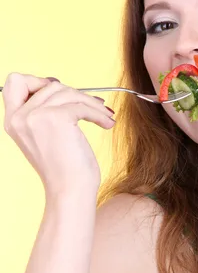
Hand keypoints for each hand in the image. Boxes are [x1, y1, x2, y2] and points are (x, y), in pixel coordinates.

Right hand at [2, 73, 115, 197]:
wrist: (70, 191)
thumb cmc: (64, 169)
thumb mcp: (44, 137)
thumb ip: (43, 112)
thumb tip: (60, 85)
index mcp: (13, 121)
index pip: (15, 81)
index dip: (38, 81)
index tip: (61, 96)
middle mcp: (19, 117)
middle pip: (49, 84)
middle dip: (76, 94)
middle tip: (94, 106)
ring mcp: (35, 117)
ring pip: (68, 92)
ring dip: (91, 103)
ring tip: (105, 116)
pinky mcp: (55, 118)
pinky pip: (82, 105)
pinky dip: (98, 113)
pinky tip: (108, 123)